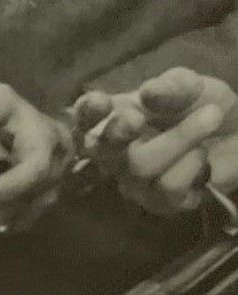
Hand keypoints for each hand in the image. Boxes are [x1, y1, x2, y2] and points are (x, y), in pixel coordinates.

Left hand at [0, 84, 74, 235]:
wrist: (11, 133)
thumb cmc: (3, 115)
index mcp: (50, 140)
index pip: (36, 170)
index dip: (9, 187)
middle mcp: (55, 171)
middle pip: (22, 202)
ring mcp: (47, 194)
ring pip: (13, 221)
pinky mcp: (32, 212)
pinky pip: (6, 228)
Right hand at [74, 68, 237, 215]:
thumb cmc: (205, 106)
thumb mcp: (192, 87)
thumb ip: (173, 87)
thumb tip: (148, 92)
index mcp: (115, 121)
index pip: (86, 120)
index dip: (86, 115)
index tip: (100, 103)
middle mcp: (115, 156)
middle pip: (103, 151)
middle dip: (117, 134)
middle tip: (135, 118)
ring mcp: (134, 183)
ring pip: (140, 169)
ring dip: (180, 139)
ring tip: (211, 117)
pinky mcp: (159, 204)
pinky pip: (168, 189)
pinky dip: (193, 166)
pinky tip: (204, 158)